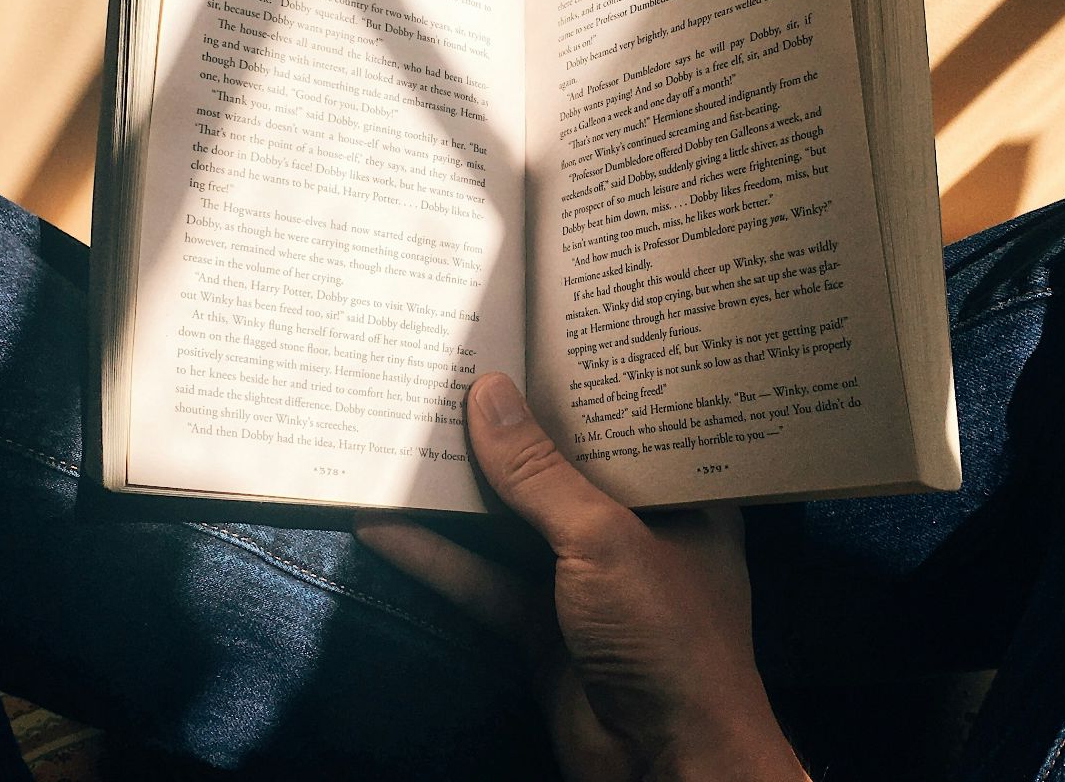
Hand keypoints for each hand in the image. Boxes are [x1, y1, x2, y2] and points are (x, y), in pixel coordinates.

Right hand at [355, 373, 804, 781]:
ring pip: (512, 522)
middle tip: (452, 362)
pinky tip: (383, 522)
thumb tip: (486, 394)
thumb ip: (540, 473)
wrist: (667, 766)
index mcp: (681, 495)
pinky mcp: (539, 627)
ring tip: (403, 428)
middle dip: (507, 428)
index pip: (630, 421)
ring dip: (460, 490)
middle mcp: (636, 529)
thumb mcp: (605, 539)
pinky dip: (435, 555)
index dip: (584, 379)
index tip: (531, 327)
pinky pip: (481, 579)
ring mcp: (584, 580)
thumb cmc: (669, 638)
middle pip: (560, 467)